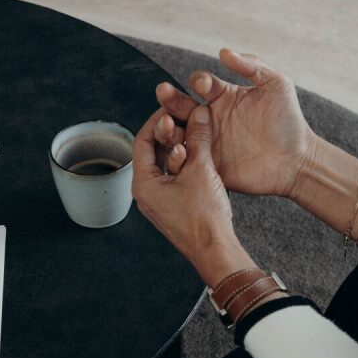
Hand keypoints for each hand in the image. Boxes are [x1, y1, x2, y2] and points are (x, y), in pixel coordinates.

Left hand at [133, 105, 258, 286]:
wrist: (215, 250)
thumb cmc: (203, 219)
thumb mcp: (202, 169)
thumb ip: (199, 137)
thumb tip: (199, 113)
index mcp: (143, 184)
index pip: (142, 140)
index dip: (157, 120)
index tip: (172, 107)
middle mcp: (146, 192)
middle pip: (153, 152)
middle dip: (171, 133)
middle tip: (186, 117)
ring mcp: (160, 200)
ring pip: (166, 164)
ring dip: (181, 148)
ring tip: (197, 134)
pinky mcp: (174, 206)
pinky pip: (176, 178)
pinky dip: (187, 164)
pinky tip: (201, 156)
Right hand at [154, 49, 317, 198]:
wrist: (296, 161)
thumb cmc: (289, 122)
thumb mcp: (278, 85)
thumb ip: (253, 65)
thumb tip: (224, 52)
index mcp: (224, 96)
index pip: (202, 83)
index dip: (200, 81)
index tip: (203, 84)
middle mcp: (211, 117)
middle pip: (182, 105)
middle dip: (171, 98)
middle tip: (163, 92)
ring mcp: (208, 141)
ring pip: (178, 131)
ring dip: (168, 125)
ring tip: (166, 123)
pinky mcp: (209, 164)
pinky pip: (187, 159)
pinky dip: (178, 154)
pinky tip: (179, 150)